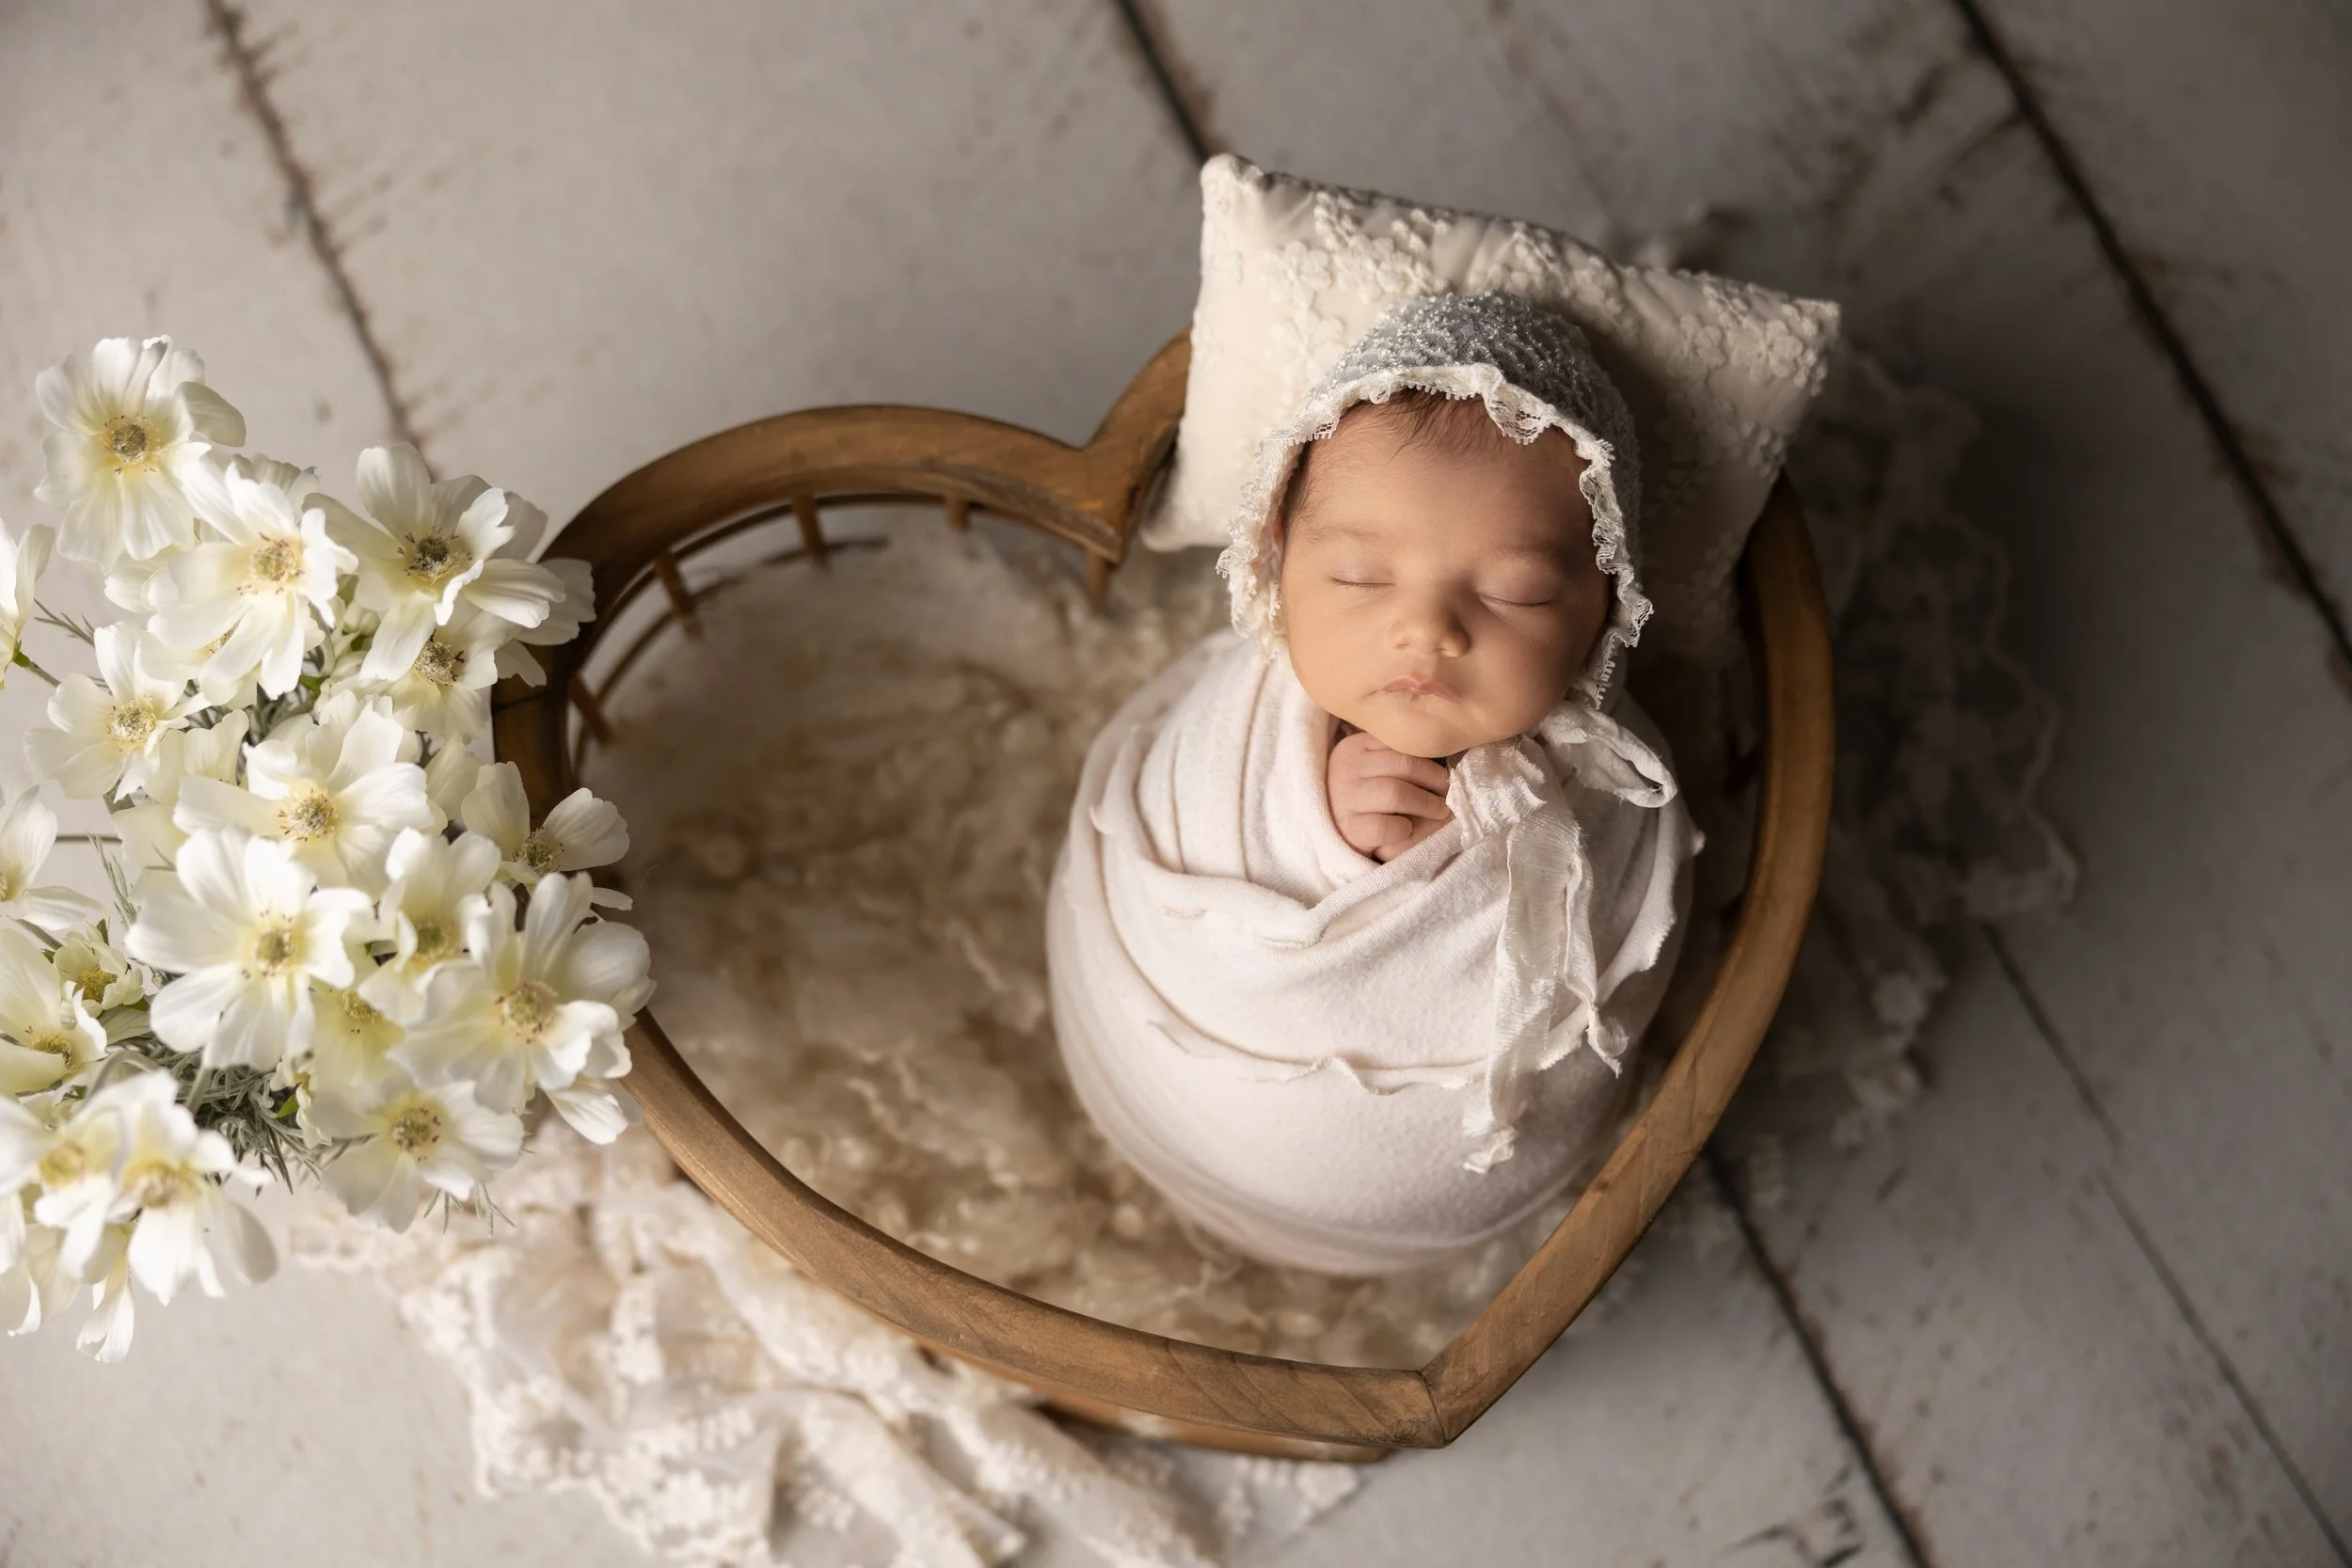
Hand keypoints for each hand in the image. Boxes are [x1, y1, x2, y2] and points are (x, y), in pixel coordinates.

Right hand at [1327, 729, 1451, 860]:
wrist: (1338, 832)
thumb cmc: (1367, 798)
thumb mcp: (1375, 768)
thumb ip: (1398, 756)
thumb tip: (1446, 753)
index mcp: (1354, 747)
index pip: (1401, 744)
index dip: (1431, 759)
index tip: (1447, 773)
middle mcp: (1345, 769)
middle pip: (1404, 765)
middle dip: (1435, 780)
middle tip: (1449, 793)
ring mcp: (1344, 800)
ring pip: (1396, 793)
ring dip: (1427, 804)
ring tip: (1441, 811)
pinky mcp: (1349, 830)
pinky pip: (1386, 826)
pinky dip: (1405, 829)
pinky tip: (1408, 829)